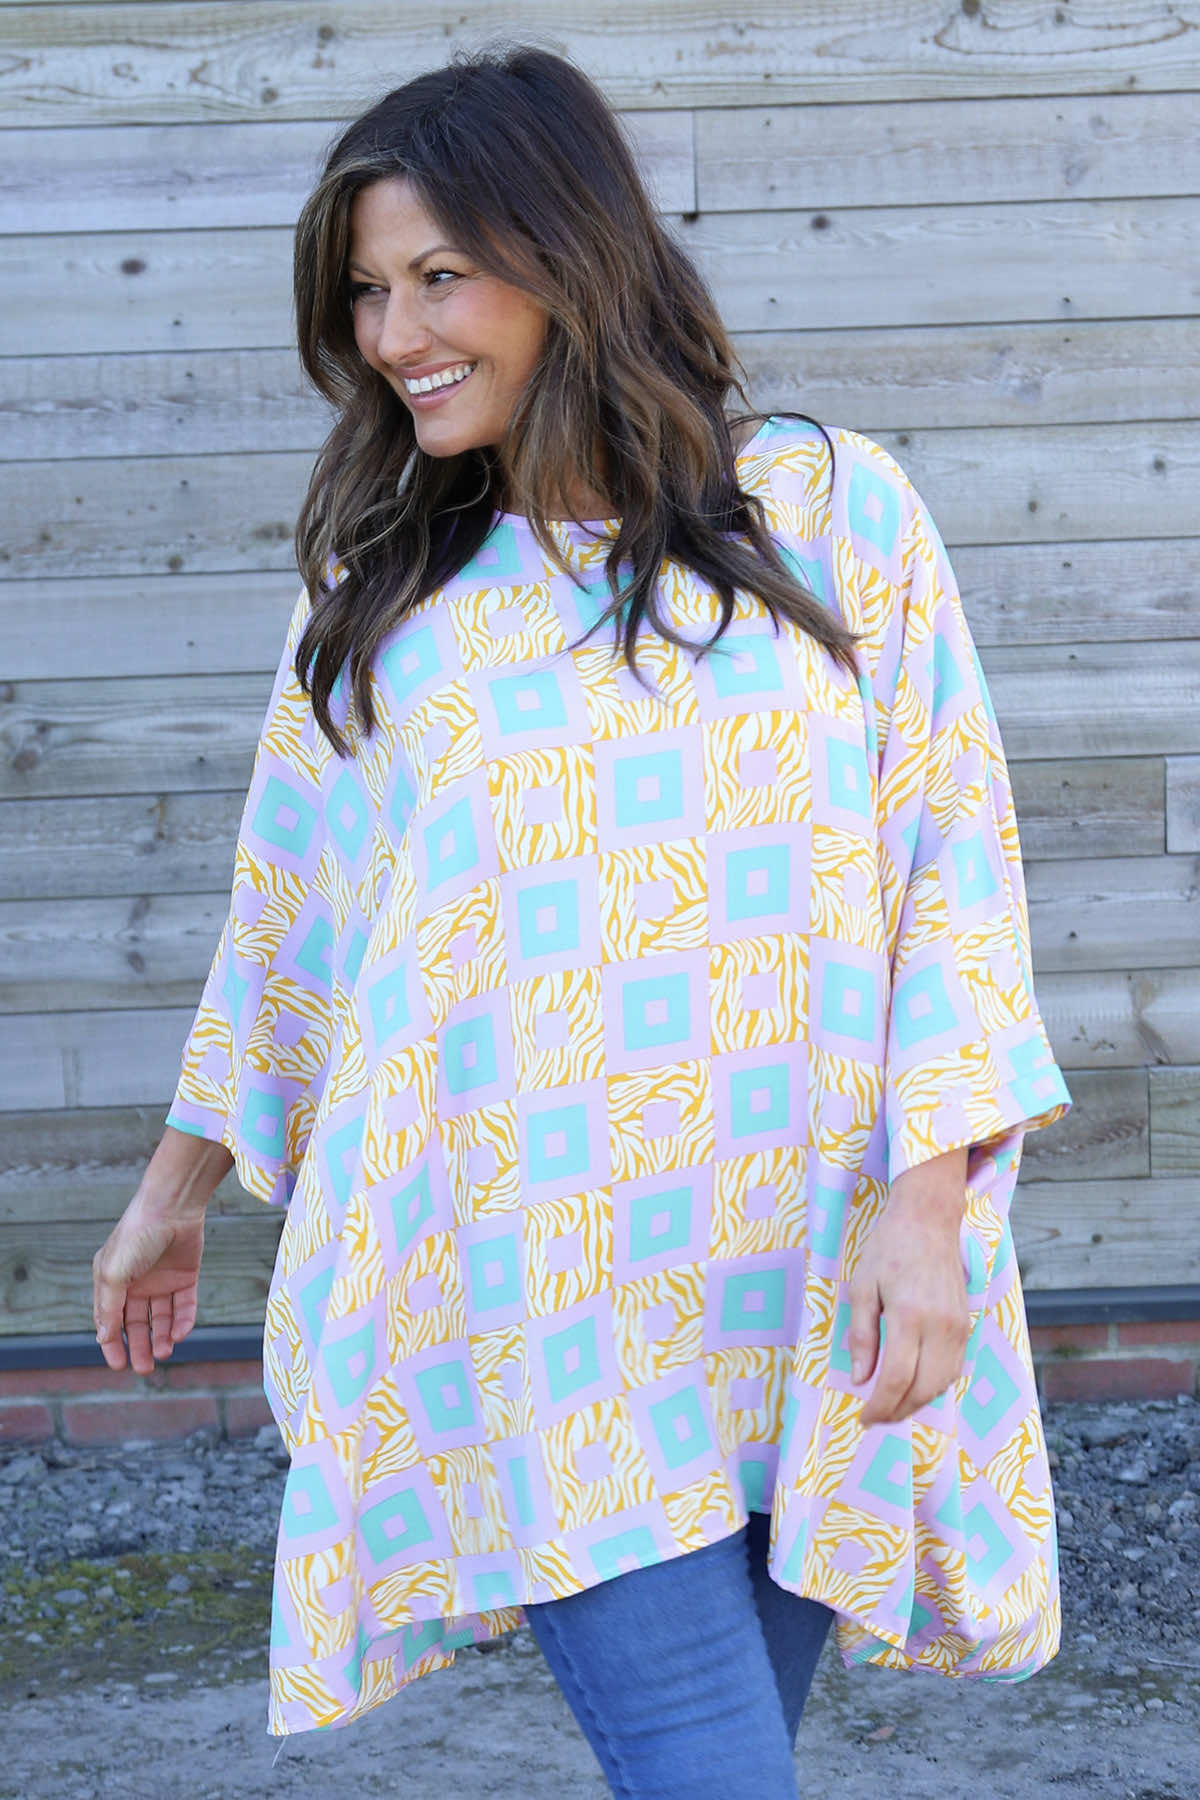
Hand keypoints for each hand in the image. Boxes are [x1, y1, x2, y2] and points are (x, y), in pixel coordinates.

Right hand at [92, 1199, 206, 1373]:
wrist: (172, 1207)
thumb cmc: (136, 1236)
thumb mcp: (112, 1274)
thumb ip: (107, 1307)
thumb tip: (103, 1337)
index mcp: (112, 1282)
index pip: (111, 1320)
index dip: (114, 1344)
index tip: (119, 1365)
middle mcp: (136, 1283)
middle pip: (138, 1323)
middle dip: (140, 1347)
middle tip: (145, 1369)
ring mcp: (162, 1280)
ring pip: (162, 1318)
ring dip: (163, 1337)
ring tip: (164, 1353)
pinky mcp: (186, 1277)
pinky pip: (184, 1306)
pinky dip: (183, 1321)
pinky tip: (180, 1333)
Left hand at [847, 1148, 969, 1427]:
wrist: (929, 1219)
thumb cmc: (889, 1248)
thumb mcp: (862, 1286)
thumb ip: (862, 1335)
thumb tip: (860, 1378)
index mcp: (910, 1316)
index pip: (897, 1378)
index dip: (879, 1406)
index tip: (863, 1418)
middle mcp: (940, 1327)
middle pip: (923, 1389)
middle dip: (898, 1411)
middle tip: (875, 1418)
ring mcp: (958, 1327)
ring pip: (942, 1383)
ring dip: (917, 1403)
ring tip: (891, 1407)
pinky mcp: (966, 1325)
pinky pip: (953, 1368)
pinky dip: (934, 1385)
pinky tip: (913, 1385)